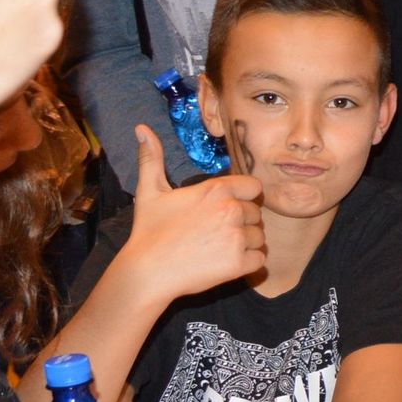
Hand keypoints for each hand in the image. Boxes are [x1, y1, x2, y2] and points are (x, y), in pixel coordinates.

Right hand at [120, 124, 265, 302]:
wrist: (146, 273)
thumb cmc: (149, 231)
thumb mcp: (149, 192)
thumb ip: (152, 158)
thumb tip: (141, 128)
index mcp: (217, 189)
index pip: (254, 187)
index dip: (242, 198)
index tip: (225, 208)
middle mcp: (232, 210)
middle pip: (256, 213)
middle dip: (241, 222)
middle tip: (213, 233)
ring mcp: (237, 237)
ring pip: (259, 237)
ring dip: (245, 243)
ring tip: (216, 248)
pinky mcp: (240, 263)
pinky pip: (260, 259)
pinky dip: (247, 263)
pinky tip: (223, 263)